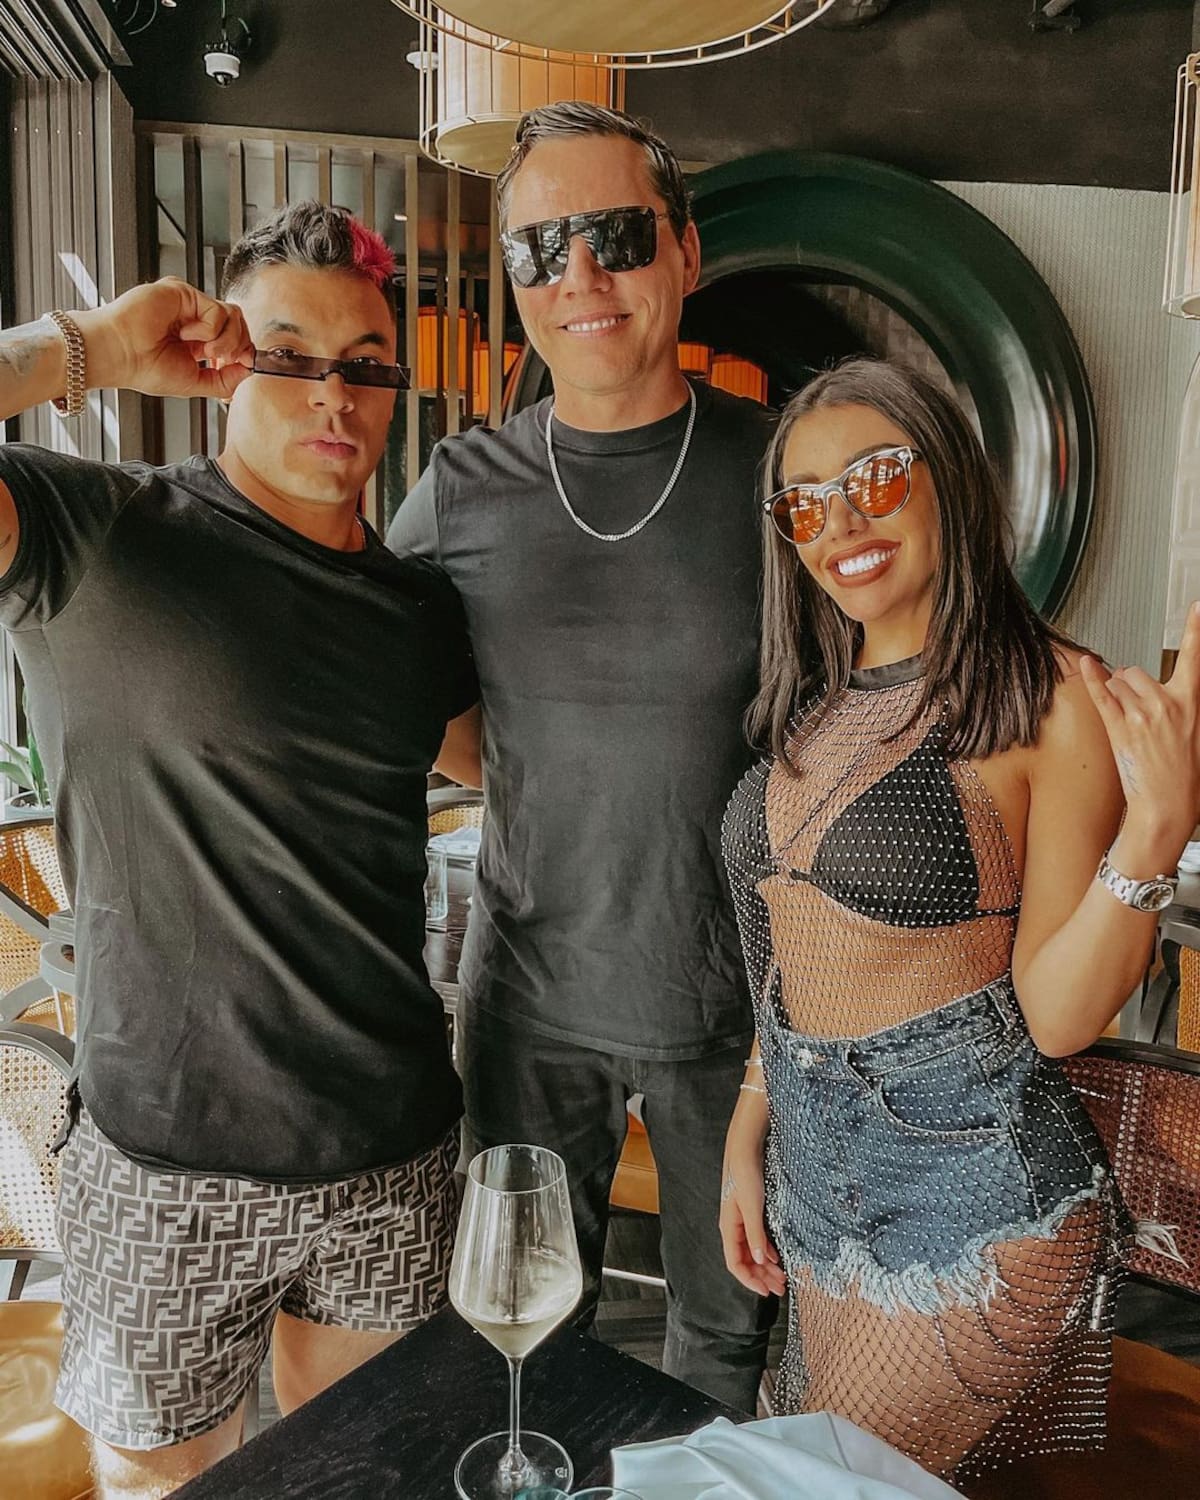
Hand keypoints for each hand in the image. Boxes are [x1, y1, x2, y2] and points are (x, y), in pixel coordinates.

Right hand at [72, 278, 253, 400]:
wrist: (120, 355)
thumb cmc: (144, 368)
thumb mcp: (195, 383)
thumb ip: (225, 380)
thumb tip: (249, 371)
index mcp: (196, 340)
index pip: (235, 337)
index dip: (243, 352)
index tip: (239, 365)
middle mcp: (194, 320)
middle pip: (239, 322)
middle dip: (239, 345)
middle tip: (220, 359)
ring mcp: (189, 305)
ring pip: (233, 314)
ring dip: (225, 339)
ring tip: (202, 350)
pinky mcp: (183, 292)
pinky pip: (217, 310)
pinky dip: (208, 329)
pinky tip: (186, 335)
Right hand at [718, 1107, 785, 1298]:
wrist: (745, 1147)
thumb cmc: (745, 1173)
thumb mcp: (752, 1206)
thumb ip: (755, 1235)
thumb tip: (760, 1260)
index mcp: (728, 1227)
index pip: (735, 1264)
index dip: (750, 1280)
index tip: (766, 1292)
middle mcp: (733, 1226)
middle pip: (745, 1260)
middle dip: (761, 1276)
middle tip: (781, 1288)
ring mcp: (741, 1219)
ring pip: (752, 1251)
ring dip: (766, 1265)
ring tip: (782, 1276)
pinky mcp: (750, 1211)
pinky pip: (756, 1238)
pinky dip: (767, 1250)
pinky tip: (778, 1256)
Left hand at [1080, 601, 1199, 861]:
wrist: (1167, 805)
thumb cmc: (1182, 774)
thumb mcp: (1195, 732)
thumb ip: (1180, 706)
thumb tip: (1166, 692)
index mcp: (1190, 702)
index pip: (1195, 657)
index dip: (1197, 628)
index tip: (1197, 606)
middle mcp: (1166, 703)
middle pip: (1136, 671)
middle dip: (1131, 685)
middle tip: (1137, 712)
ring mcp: (1141, 714)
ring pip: (1118, 682)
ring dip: (1116, 695)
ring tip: (1127, 722)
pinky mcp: (1119, 727)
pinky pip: (1102, 694)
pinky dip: (1092, 678)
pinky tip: (1087, 664)